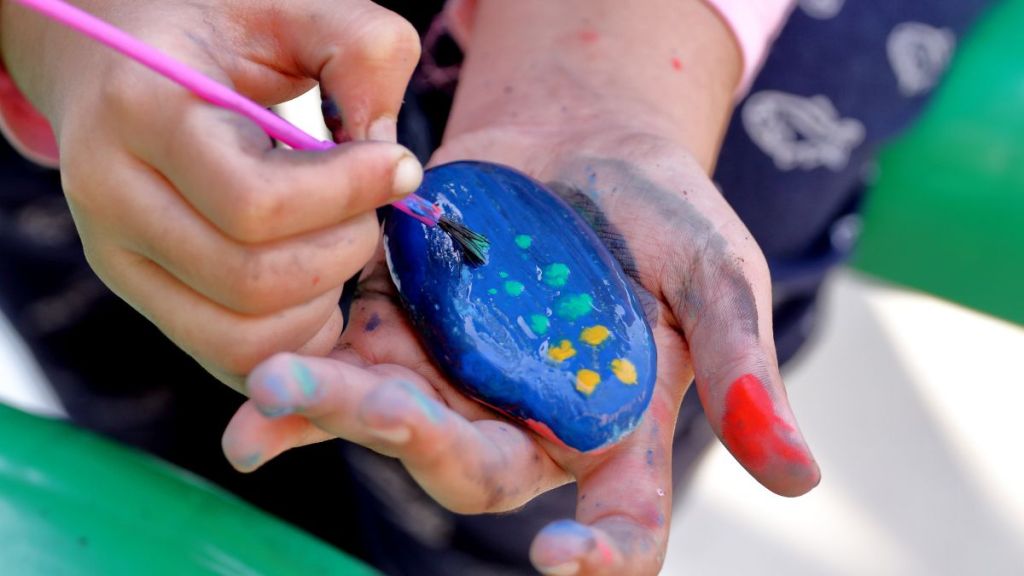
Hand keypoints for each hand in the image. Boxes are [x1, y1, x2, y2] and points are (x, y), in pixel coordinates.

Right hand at [0, 0, 423, 388]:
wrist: (113, 57)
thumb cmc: (214, 25)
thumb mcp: (290, 5)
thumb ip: (361, 51)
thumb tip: (394, 165)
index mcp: (142, 110)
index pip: (255, 202)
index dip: (350, 194)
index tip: (400, 165)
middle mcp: (112, 196)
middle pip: (251, 281)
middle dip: (344, 250)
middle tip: (373, 207)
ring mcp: (118, 258)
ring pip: (239, 339)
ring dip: (323, 302)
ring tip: (343, 240)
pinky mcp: (142, 294)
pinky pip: (229, 357)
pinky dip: (294, 337)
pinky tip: (319, 282)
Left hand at [221, 122, 819, 575]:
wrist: (583, 140)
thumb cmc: (663, 214)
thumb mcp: (715, 275)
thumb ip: (742, 367)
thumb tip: (799, 478)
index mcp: (616, 428)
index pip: (620, 521)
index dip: (601, 555)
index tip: (566, 563)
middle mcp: (529, 422)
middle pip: (476, 467)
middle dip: (426, 446)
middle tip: (382, 412)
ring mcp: (460, 382)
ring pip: (398, 422)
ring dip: (339, 413)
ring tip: (274, 394)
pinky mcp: (405, 332)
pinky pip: (351, 367)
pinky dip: (304, 383)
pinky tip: (259, 391)